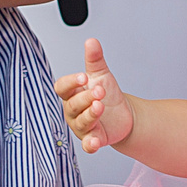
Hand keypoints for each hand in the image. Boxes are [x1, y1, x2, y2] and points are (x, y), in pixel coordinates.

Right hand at [54, 38, 135, 152]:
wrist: (123, 113)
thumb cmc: (107, 94)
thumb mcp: (101, 75)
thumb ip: (95, 59)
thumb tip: (91, 41)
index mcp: (72, 94)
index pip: (62, 88)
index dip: (70, 83)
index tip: (83, 77)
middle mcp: (73, 111)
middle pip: (72, 105)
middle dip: (85, 98)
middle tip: (100, 91)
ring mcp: (82, 126)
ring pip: (80, 123)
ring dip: (89, 115)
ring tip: (100, 106)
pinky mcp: (93, 139)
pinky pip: (87, 145)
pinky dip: (90, 145)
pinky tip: (95, 142)